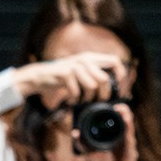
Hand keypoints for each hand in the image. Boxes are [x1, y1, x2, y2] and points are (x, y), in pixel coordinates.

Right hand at [11, 52, 129, 111]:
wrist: (40, 76)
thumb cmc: (62, 78)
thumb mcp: (80, 72)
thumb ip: (93, 75)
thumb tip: (110, 89)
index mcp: (91, 58)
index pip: (115, 61)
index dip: (120, 75)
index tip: (117, 89)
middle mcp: (85, 59)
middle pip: (104, 79)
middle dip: (104, 94)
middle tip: (98, 102)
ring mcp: (75, 65)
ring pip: (93, 86)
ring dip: (88, 98)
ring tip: (82, 100)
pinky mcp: (66, 73)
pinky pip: (77, 91)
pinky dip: (74, 99)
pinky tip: (71, 100)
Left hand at [80, 102, 138, 160]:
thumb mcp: (87, 153)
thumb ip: (82, 143)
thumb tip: (75, 132)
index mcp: (115, 139)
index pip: (121, 122)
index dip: (120, 112)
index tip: (116, 105)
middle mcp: (124, 143)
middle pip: (128, 126)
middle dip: (126, 115)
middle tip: (121, 108)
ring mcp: (128, 152)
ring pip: (130, 136)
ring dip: (129, 127)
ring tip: (126, 118)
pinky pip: (130, 151)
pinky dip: (129, 144)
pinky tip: (128, 138)